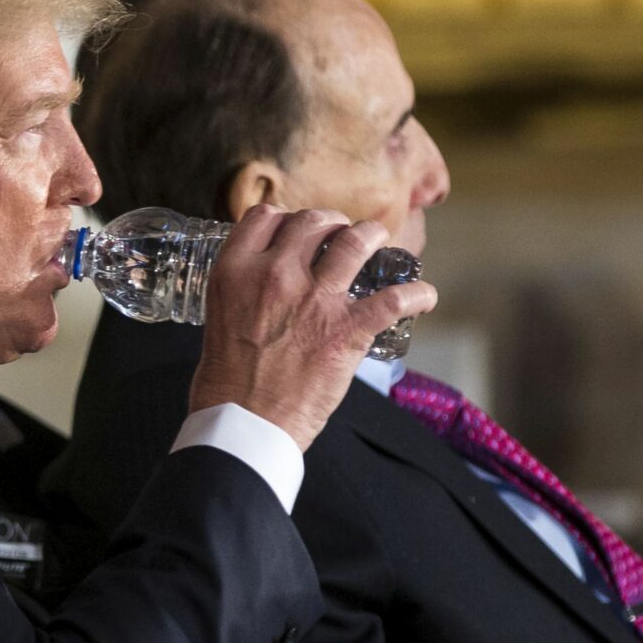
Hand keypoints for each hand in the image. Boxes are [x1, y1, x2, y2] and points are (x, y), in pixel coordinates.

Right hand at [189, 206, 438, 450]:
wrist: (244, 424)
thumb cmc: (225, 382)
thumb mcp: (217, 316)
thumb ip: (241, 291)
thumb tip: (262, 286)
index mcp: (235, 271)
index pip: (265, 218)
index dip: (285, 218)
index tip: (295, 229)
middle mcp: (275, 274)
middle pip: (311, 222)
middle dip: (330, 223)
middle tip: (339, 234)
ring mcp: (314, 300)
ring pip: (354, 242)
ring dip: (371, 236)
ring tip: (378, 240)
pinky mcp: (347, 330)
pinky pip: (394, 299)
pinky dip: (417, 295)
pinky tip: (424, 296)